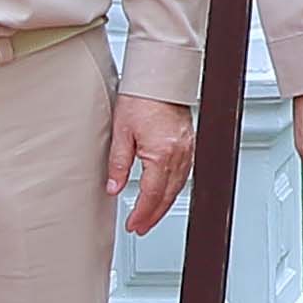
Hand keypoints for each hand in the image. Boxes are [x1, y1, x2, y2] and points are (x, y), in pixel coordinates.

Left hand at [109, 89, 196, 238]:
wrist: (160, 76)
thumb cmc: (142, 97)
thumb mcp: (121, 132)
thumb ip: (118, 163)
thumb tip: (113, 186)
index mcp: (162, 153)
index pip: (152, 194)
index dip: (142, 213)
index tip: (134, 225)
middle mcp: (180, 154)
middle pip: (168, 195)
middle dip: (154, 215)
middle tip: (141, 227)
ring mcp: (188, 149)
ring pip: (179, 186)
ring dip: (165, 204)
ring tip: (151, 214)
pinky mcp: (190, 143)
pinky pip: (185, 174)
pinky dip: (174, 188)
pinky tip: (166, 191)